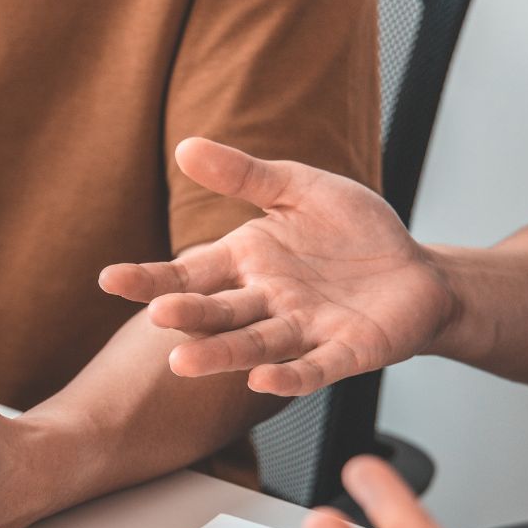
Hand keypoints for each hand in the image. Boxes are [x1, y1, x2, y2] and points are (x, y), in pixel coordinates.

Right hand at [100, 138, 452, 395]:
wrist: (418, 271)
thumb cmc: (356, 230)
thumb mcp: (299, 188)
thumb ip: (244, 175)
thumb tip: (185, 147)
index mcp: (248, 261)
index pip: (190, 273)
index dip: (150, 279)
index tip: (109, 280)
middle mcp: (266, 301)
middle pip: (218, 312)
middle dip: (188, 316)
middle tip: (157, 316)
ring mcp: (304, 330)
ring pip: (254, 345)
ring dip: (221, 355)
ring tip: (183, 363)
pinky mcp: (345, 351)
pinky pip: (313, 368)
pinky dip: (288, 376)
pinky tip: (262, 379)